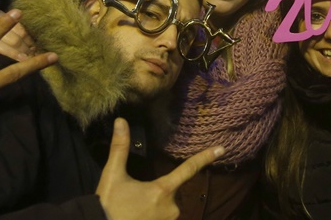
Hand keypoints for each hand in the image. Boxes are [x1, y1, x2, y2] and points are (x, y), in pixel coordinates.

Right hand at [96, 118, 224, 219]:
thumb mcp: (112, 175)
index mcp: (163, 190)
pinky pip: (162, 219)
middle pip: (170, 191)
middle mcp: (172, 208)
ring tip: (132, 211)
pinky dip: (151, 216)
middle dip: (155, 192)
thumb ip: (119, 148)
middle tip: (132, 200)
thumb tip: (121, 120)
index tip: (222, 149)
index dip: (205, 157)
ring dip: (153, 207)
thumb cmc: (108, 205)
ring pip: (166, 207)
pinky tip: (137, 216)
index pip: (188, 169)